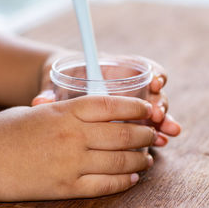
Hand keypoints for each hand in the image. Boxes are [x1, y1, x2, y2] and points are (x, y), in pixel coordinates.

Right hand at [0, 96, 156, 200]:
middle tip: (152, 135)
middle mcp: (73, 135)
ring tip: (146, 157)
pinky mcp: (65, 187)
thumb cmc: (5, 129)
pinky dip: (124, 181)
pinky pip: (105, 185)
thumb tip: (101, 117)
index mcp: (66, 110)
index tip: (147, 109)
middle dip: (144, 134)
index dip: (136, 106)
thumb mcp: (40, 110)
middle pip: (123, 133)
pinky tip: (133, 177)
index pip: (113, 104)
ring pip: (120, 161)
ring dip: (139, 159)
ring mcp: (70, 163)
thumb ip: (70, 112)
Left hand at [32, 53, 180, 146]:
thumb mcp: (53, 83)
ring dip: (163, 121)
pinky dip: (156, 132)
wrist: (59, 92)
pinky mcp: (130, 119)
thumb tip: (40, 101)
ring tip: (168, 132)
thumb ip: (50, 91)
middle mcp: (126, 85)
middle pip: (152, 90)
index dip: (152, 72)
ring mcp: (130, 103)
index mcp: (112, 69)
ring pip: (154, 109)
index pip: (140, 66)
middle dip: (159, 102)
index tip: (155, 82)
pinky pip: (147, 125)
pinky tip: (162, 142)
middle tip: (158, 115)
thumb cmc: (58, 82)